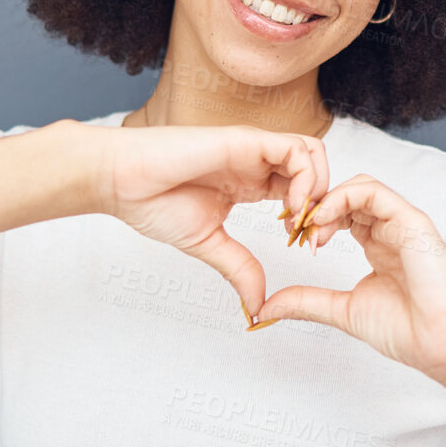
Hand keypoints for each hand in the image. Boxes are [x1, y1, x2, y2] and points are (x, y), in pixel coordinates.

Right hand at [92, 123, 330, 319]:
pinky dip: (305, 177)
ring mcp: (253, 150)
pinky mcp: (246, 140)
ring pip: (313, 154)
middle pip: (315, 171)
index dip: (312, 219)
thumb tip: (257, 305)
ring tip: (301, 220)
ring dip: (319, 188)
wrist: (121, 181)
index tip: (302, 248)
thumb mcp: (208, 244)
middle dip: (324, 205)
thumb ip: (239, 268)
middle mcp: (256, 163)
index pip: (301, 192)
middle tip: (310, 238)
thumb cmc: (153, 202)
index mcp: (250, 183)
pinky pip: (296, 149)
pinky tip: (288, 206)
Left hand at [254, 174, 445, 383]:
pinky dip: (343, 198)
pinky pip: (375, 193)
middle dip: (314, 207)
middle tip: (293, 230)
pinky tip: (323, 221)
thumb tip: (268, 306)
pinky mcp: (413, 222)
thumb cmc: (409, 332)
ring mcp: (403, 223)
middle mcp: (390, 229)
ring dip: (326, 200)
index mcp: (378, 245)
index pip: (341, 213)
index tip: (291, 241)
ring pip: (359, 187)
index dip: (312, 220)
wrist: (444, 347)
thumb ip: (308, 301)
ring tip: (307, 227)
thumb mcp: (344, 311)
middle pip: (347, 195)